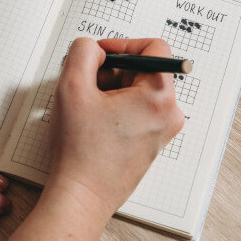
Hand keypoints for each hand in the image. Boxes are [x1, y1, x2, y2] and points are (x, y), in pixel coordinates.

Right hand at [0, 37, 183, 240]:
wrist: (81, 197)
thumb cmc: (80, 152)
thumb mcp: (72, 86)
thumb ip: (82, 52)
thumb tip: (93, 48)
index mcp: (159, 97)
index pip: (154, 48)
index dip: (122, 44)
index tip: (100, 54)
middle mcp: (168, 115)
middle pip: (144, 70)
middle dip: (112, 71)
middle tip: (86, 86)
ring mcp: (160, 132)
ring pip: (137, 92)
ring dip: (110, 91)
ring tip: (87, 110)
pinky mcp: (149, 145)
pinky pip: (135, 112)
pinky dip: (114, 110)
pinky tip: (92, 125)